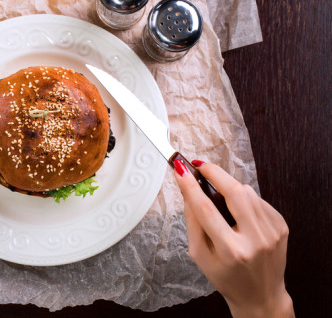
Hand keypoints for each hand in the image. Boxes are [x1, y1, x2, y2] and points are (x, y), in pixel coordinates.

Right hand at [173, 160, 293, 317]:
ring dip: (228, 185)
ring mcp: (272, 232)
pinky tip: (236, 209)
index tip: (180, 169)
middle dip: (214, 172)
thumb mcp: (200, 255)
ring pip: (247, 192)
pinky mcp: (281, 225)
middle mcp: (255, 240)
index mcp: (231, 251)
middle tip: (199, 165)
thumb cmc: (226, 277)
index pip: (206, 209)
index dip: (190, 186)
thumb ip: (193, 222)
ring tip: (216, 191)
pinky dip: (244, 197)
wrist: (261, 296)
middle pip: (234, 192)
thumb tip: (187, 190)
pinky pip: (258, 200)